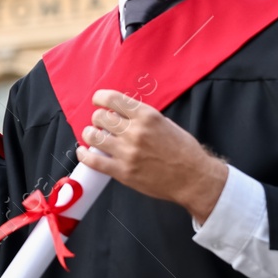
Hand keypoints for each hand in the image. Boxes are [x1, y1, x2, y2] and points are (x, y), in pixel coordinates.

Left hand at [77, 90, 228, 221]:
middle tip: (102, 125)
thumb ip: (142, 117)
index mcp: (147, 116)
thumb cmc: (183, 150)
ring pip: (92, 136)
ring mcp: (127, 152)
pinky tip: (84, 152)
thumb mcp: (165, 123)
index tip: (98, 101)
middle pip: (99, 117)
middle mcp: (135, 132)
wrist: (193, 178)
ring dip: (90, 135)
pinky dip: (84, 154)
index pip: (112, 99)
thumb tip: (120, 112)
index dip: (100, 98)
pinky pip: (92, 160)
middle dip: (97, 119)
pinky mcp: (122, 171)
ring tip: (94, 137)